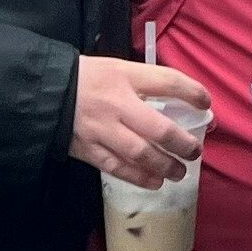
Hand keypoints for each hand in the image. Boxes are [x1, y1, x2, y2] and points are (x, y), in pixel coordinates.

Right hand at [71, 56, 210, 185]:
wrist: (44, 92)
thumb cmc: (87, 78)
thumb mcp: (117, 68)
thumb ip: (145, 82)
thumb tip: (180, 100)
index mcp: (125, 76)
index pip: (168, 82)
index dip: (193, 93)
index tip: (206, 105)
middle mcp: (116, 103)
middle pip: (158, 128)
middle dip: (183, 143)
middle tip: (196, 151)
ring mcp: (101, 129)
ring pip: (140, 153)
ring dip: (165, 165)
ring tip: (180, 172)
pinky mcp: (88, 149)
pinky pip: (117, 167)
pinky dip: (139, 177)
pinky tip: (155, 182)